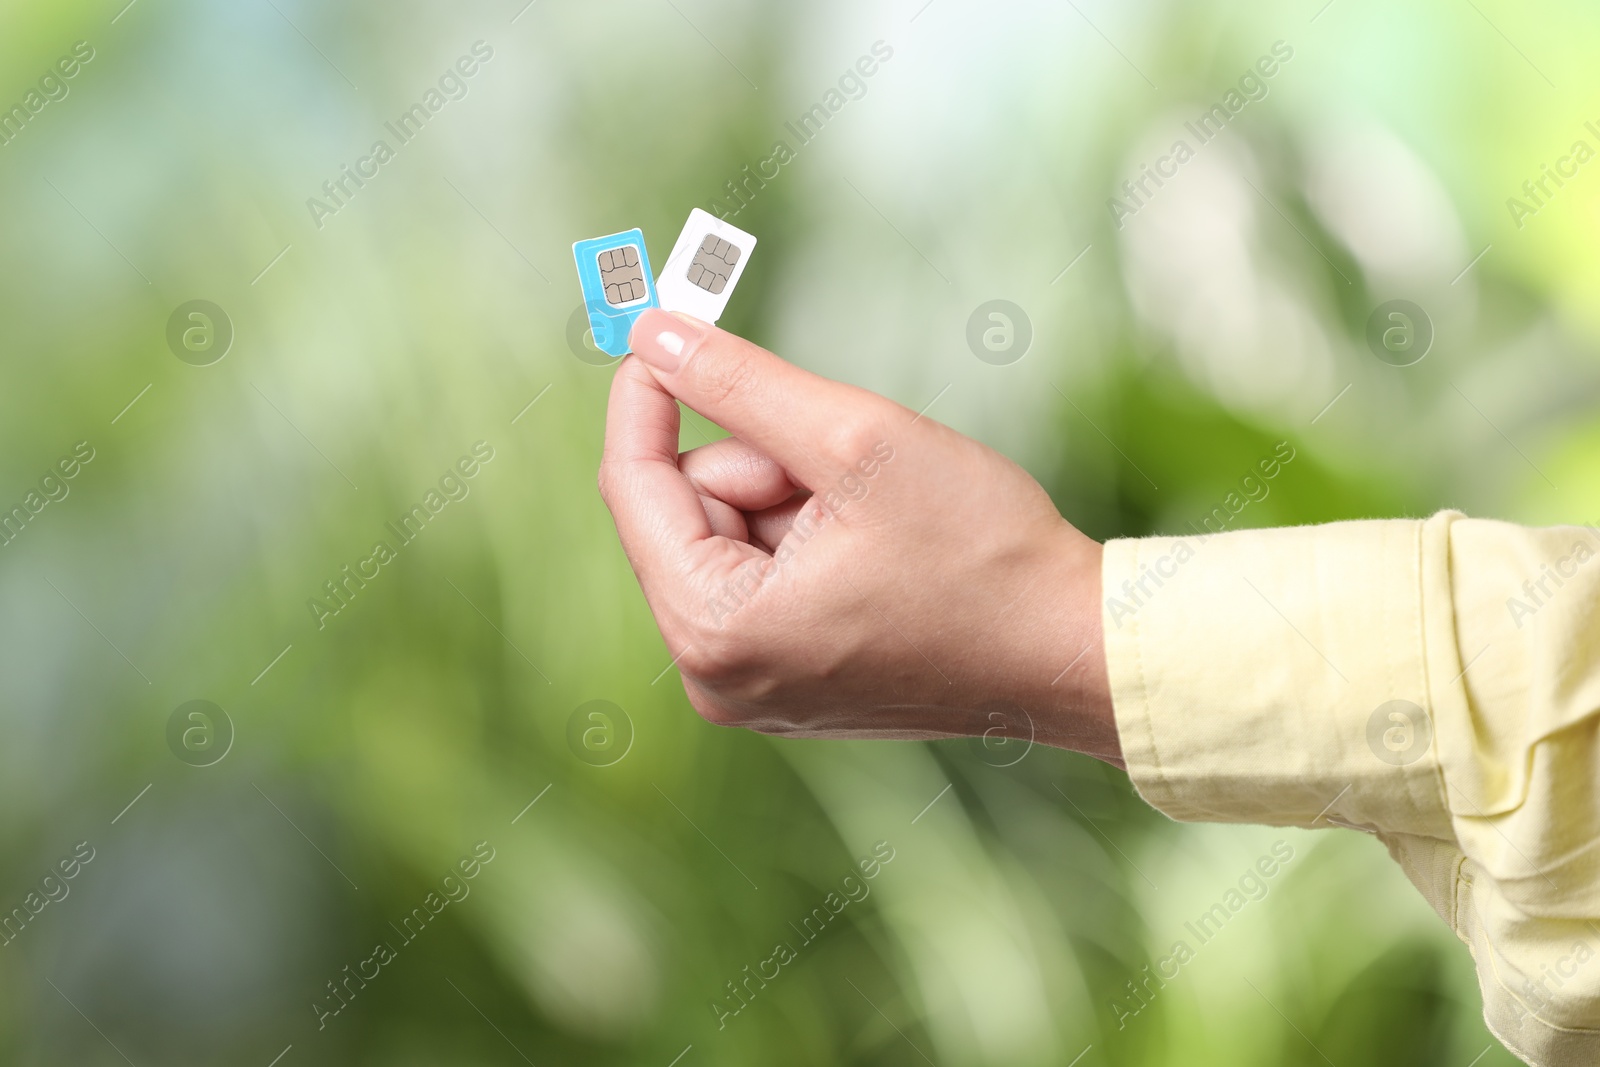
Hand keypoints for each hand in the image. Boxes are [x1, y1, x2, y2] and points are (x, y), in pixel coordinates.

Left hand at [598, 308, 1120, 764]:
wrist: (1074, 648)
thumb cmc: (982, 553)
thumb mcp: (854, 440)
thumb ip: (740, 382)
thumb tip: (650, 332)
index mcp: (715, 633)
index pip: (631, 488)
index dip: (646, 393)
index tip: (661, 321)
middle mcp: (715, 678)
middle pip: (685, 513)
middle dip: (760, 465)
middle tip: (847, 470)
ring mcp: (751, 687)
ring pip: (728, 537)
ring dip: (790, 498)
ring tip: (878, 520)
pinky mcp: (789, 682)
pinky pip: (760, 575)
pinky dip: (805, 536)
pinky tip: (876, 549)